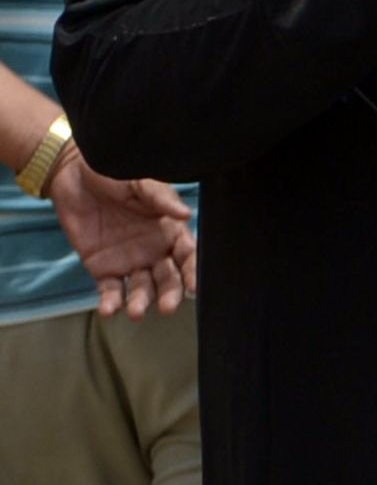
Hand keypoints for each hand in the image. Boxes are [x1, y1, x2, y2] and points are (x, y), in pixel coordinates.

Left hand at [46, 153, 196, 318]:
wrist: (73, 173)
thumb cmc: (113, 173)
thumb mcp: (140, 181)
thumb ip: (161, 199)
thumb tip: (186, 214)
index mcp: (169, 230)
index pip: (187, 256)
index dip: (193, 272)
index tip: (195, 286)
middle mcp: (154, 251)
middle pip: (168, 279)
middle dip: (170, 294)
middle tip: (168, 307)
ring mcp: (129, 261)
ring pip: (142, 289)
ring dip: (142, 302)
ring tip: (136, 312)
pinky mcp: (103, 268)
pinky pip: (110, 290)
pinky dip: (111, 303)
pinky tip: (108, 310)